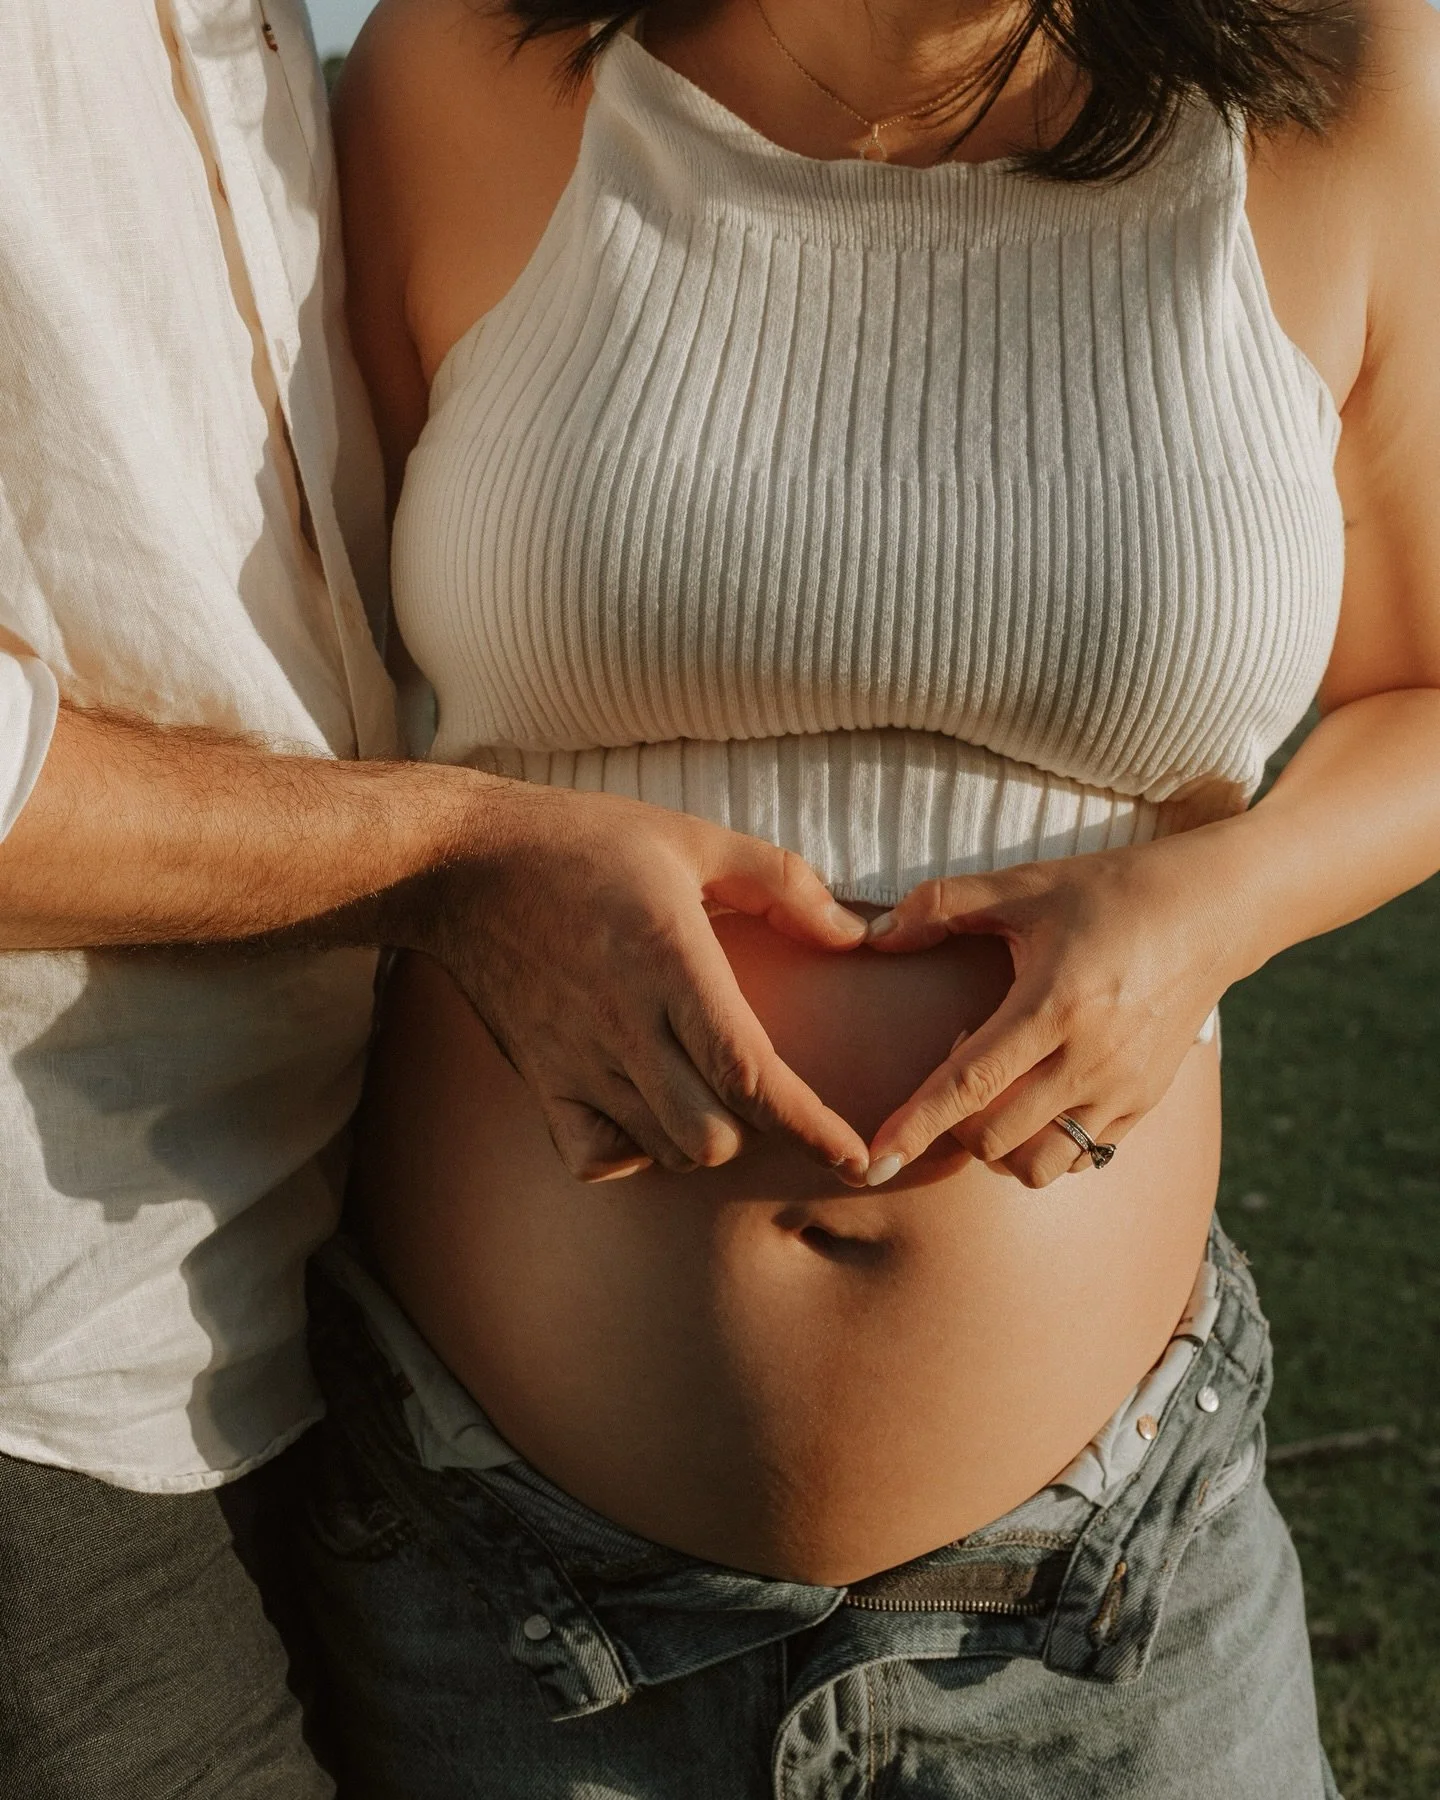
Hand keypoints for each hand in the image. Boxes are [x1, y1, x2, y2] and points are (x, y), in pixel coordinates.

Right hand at [403, 784, 871, 1183]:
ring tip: (708, 1092)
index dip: (809, 1125)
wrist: (462, 862)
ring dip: (701, 1138)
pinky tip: (647, 1112)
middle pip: (711, 1136)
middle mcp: (623, 1024)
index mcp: (668, 961)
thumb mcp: (691, 837)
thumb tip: (853, 935)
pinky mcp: (539, 1079)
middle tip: (764, 1092)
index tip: (853, 1156)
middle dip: (756, 1130)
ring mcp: (574, 1060)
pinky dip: (635, 1151)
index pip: (748, 1071)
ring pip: (663, 1152)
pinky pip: (596, 1158)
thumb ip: (780, 880)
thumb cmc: (583, 842)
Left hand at [861, 830, 1248, 1187]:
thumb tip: (875, 936)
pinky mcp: (1144, 1105)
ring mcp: (1122, 1090)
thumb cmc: (1112, 891)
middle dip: (953, 1123)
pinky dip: (1043, 1145)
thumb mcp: (1025, 884)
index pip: (969, 1083)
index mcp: (1055, 1005)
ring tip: (998, 1091)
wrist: (1215, 911)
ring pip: (1037, 1165)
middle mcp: (1091, 1060)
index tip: (875, 1161)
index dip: (916, 1126)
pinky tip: (1038, 1096)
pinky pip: (1079, 1159)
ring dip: (999, 1145)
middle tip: (964, 1059)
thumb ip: (941, 905)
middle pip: (994, 1138)